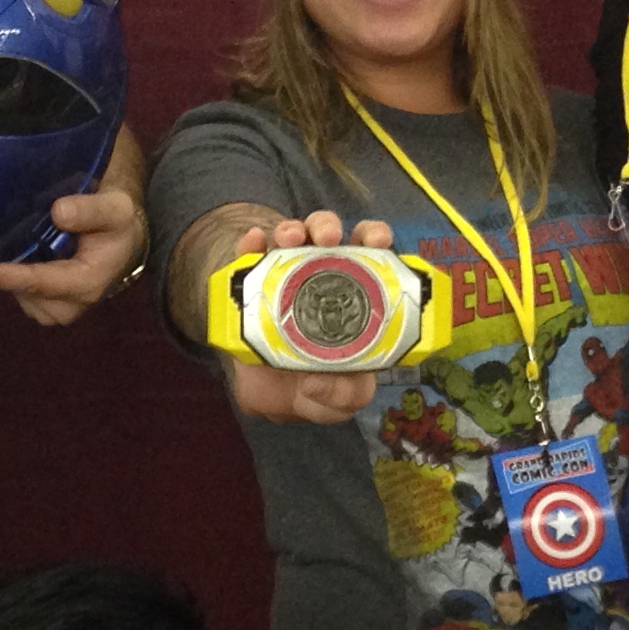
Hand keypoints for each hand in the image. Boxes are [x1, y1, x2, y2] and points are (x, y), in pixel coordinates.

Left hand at [0, 185, 147, 324]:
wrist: (123, 242)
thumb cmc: (118, 226)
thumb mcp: (115, 209)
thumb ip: (90, 210)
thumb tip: (58, 213)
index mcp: (86, 284)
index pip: (36, 282)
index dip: (0, 276)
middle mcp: (69, 305)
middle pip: (21, 290)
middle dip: (3, 268)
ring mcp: (57, 310)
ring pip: (17, 293)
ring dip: (11, 271)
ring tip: (21, 241)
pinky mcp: (47, 308)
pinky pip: (20, 293)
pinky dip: (14, 275)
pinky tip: (22, 254)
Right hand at [216, 211, 395, 421]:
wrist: (255, 386)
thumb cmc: (302, 386)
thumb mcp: (324, 402)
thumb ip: (339, 398)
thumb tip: (320, 381)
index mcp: (349, 296)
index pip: (369, 257)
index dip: (376, 241)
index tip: (378, 243)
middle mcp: (320, 275)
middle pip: (330, 235)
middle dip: (332, 227)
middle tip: (330, 239)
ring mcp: (283, 273)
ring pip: (294, 236)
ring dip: (294, 229)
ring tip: (293, 239)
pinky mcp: (249, 276)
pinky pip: (250, 251)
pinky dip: (253, 242)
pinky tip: (256, 241)